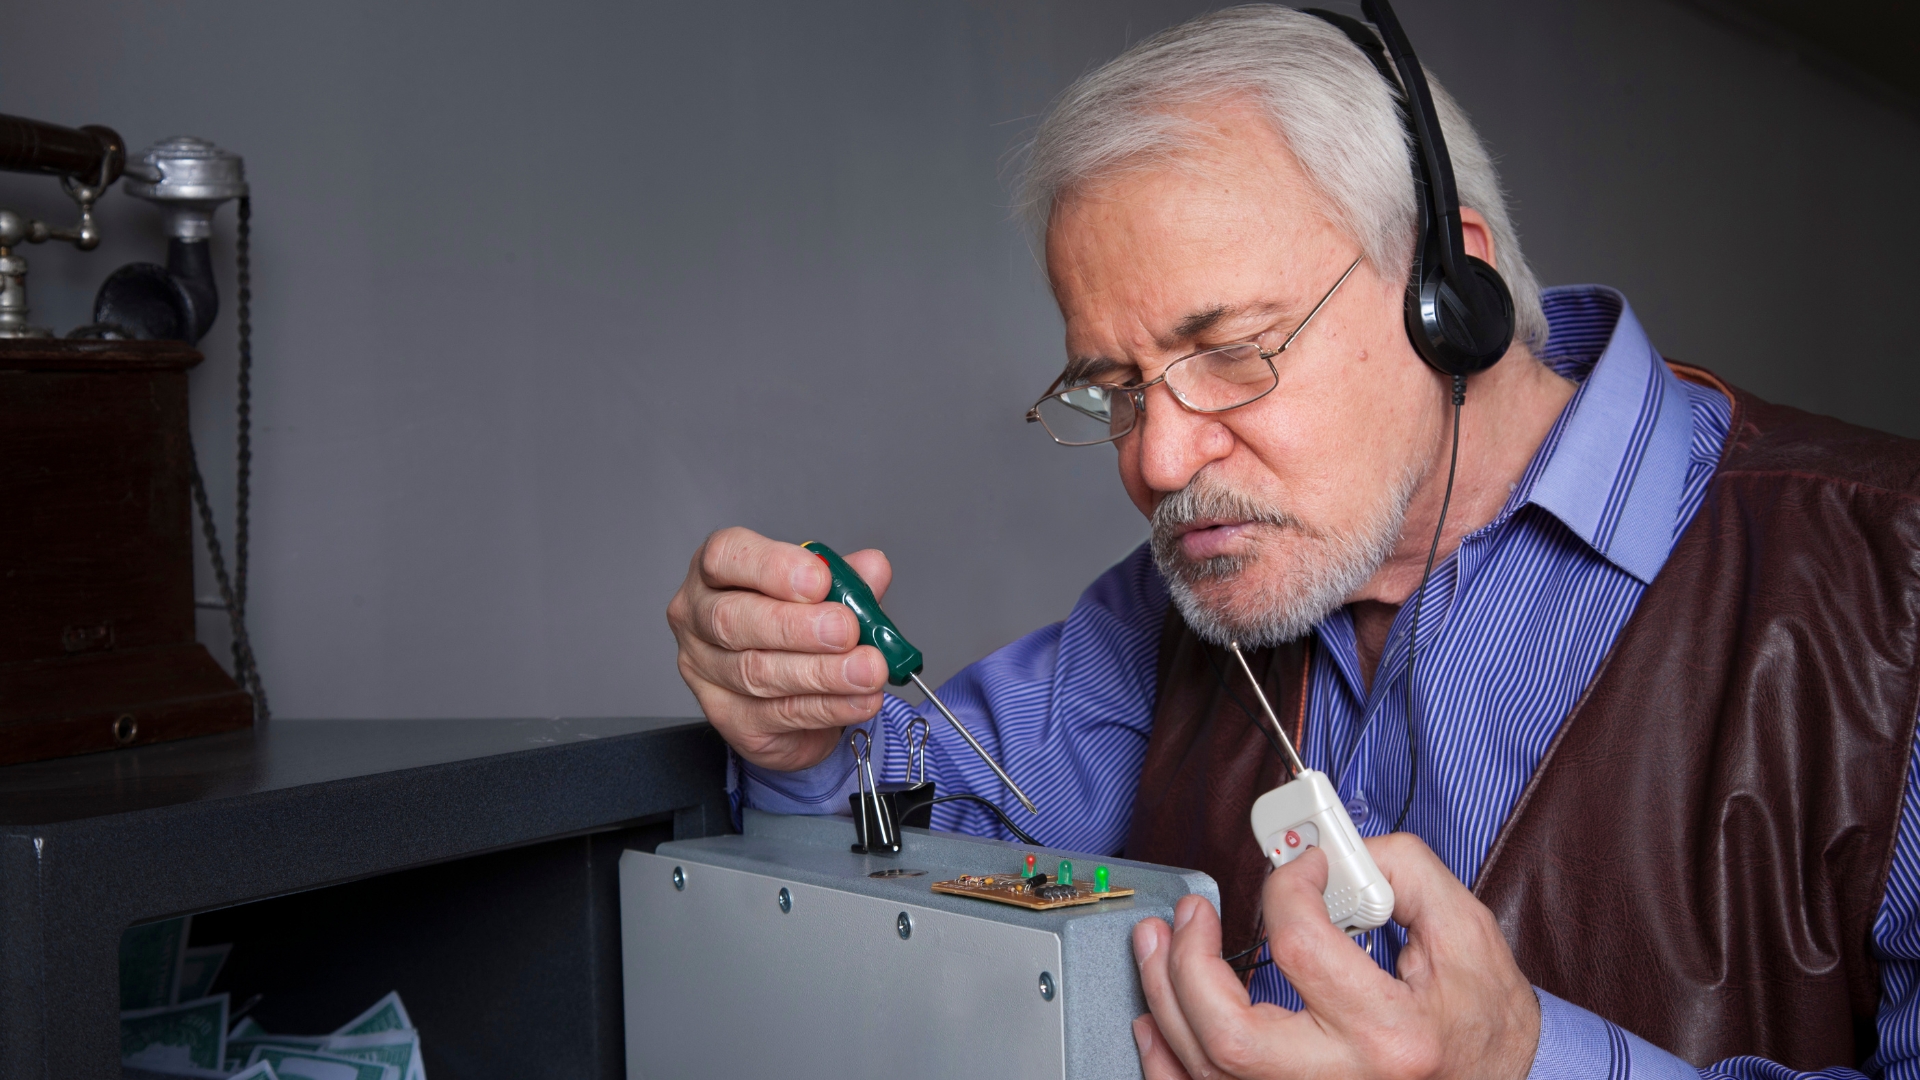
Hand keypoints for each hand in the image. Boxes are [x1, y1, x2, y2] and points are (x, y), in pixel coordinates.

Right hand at [666, 527, 891, 770]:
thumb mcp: (827, 593)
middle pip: (731, 619)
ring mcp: (705, 670)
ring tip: (868, 671)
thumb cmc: (801, 625)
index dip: (772, 567)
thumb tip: (873, 567)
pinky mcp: (728, 717)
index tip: (820, 580)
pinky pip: (777, 713)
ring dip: (821, 673)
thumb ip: (847, 579)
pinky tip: (859, 699)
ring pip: (757, 672)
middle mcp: (698, 617)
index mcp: (717, 571)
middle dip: (795, 626)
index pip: (725, 557)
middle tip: (845, 630)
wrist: (799, 692)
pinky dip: (826, 707)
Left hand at [1131, 833, 1538, 1079]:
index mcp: (1394, 1033)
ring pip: (1207, 1069)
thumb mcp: (1467, 933)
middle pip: (1230, 1035)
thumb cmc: (1482, 1021)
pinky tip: (1155, 1018)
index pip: (1303, 947)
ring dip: (1162, 999)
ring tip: (1156, 943)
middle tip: (1189, 914)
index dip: (1286, 886)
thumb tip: (1334, 850)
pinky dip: (1167, 1059)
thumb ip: (1402, 873)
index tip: (1297, 865)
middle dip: (1189, 963)